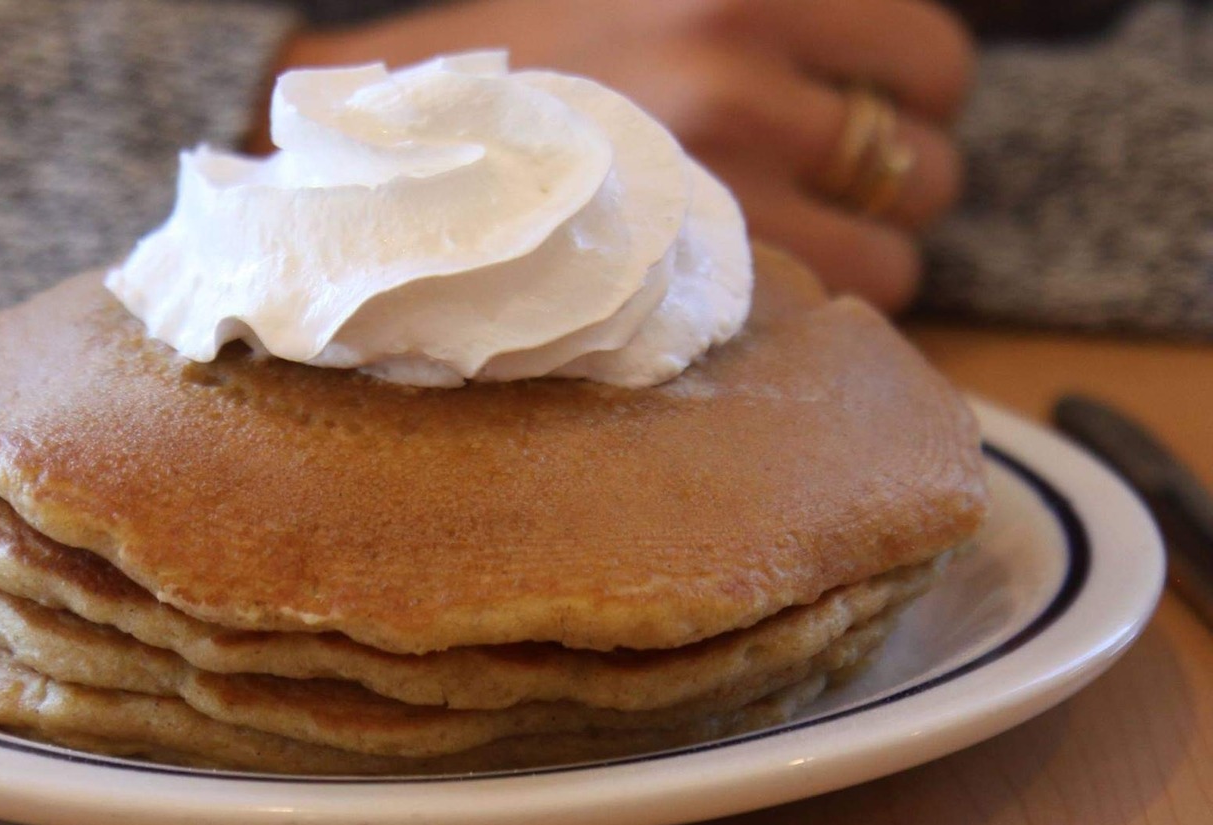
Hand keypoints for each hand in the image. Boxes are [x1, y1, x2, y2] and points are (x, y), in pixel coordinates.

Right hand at [273, 0, 973, 311]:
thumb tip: (858, 69)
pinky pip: (829, 311)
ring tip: (786, 250)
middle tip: (823, 198)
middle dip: (891, 187)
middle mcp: (733, 70)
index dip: (912, 98)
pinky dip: (815, 313)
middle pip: (921, 159)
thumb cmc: (516, 67)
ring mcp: (712, 180)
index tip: (874, 117)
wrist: (384, 145)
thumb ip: (741, 24)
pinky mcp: (682, 273)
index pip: (924, 55)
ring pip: (895, 254)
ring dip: (863, 260)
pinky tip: (750, 290)